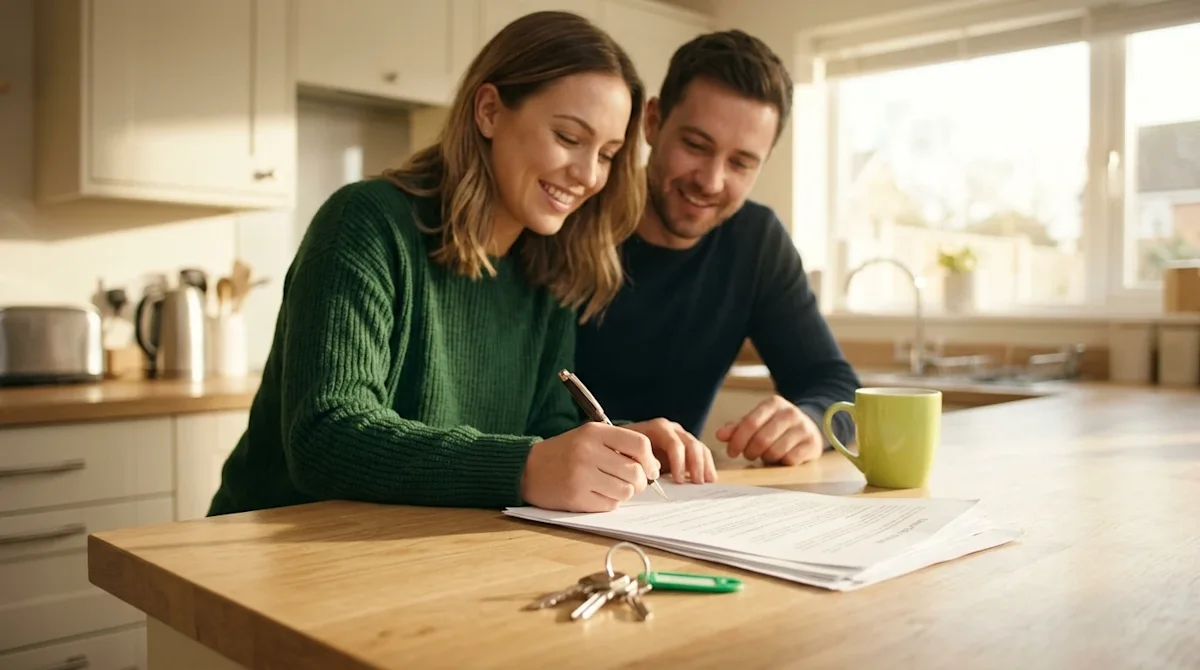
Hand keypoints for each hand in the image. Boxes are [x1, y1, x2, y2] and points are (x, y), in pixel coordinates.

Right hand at [521, 422, 660, 511]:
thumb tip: (653, 467)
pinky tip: (597, 495)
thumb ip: (619, 445)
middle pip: (635, 471)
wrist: (528, 469)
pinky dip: (609, 503)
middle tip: (632, 482)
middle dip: (640, 481)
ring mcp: (581, 476)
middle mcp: (588, 452)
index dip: (650, 460)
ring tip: (612, 487)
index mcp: (594, 433)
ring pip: (625, 491)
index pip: (639, 444)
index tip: (650, 469)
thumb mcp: (589, 437)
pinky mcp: (576, 497)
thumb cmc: (565, 453)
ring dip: (624, 493)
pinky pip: (610, 505)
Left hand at [622, 418, 716, 484]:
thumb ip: (639, 462)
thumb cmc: (626, 449)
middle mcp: (673, 429)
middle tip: (696, 483)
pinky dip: (707, 465)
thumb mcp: (628, 454)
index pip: (674, 443)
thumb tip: (652, 475)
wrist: (625, 442)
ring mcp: (682, 436)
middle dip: (695, 464)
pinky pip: (702, 453)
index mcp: (658, 428)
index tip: (678, 480)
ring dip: (704, 466)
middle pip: (691, 444)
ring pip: (699, 448)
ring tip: (705, 483)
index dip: (678, 462)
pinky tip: (709, 479)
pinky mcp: (688, 445)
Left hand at [716, 395, 822, 465]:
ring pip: (775, 451)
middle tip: (748, 455)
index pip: (750, 423)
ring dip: (765, 458)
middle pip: (762, 439)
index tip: (731, 452)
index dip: (737, 440)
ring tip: (765, 455)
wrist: (808, 427)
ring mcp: (803, 428)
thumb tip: (720, 435)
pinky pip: (790, 460)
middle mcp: (790, 413)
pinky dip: (781, 463)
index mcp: (773, 403)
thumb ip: (737, 428)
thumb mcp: (757, 422)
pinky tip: (780, 458)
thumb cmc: (776, 426)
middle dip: (750, 452)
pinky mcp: (812, 444)